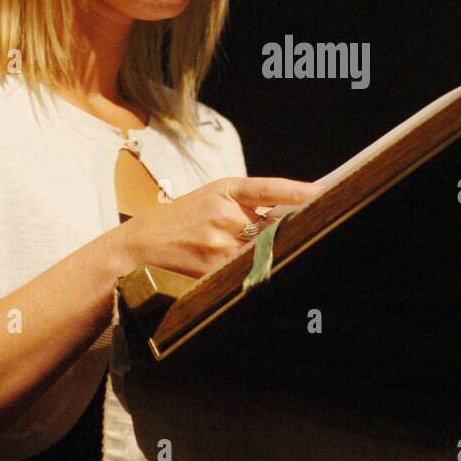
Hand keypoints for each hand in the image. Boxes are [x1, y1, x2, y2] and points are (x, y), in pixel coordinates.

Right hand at [106, 177, 322, 279]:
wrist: (138, 247)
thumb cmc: (180, 220)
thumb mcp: (210, 198)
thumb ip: (246, 203)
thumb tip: (291, 212)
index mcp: (224, 191)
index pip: (268, 188)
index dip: (297, 191)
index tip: (322, 192)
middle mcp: (223, 215)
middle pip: (273, 225)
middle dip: (293, 229)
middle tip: (318, 229)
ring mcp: (219, 245)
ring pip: (264, 250)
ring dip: (277, 252)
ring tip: (293, 255)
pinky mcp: (214, 271)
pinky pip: (247, 271)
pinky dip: (258, 270)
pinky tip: (263, 272)